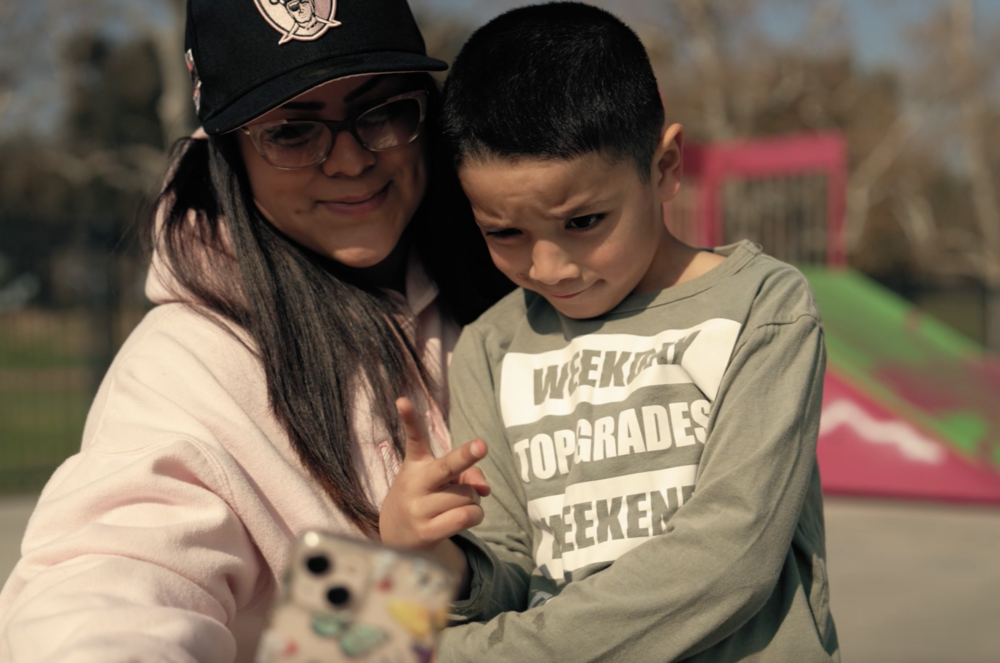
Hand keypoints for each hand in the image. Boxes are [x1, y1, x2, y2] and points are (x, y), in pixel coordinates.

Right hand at [379, 397, 490, 552]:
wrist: (398, 537)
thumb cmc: (426, 498)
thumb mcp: (441, 481)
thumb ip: (467, 473)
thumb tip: (485, 489)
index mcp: (416, 465)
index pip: (414, 438)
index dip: (410, 418)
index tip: (402, 401)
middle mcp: (414, 484)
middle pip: (447, 467)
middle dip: (466, 456)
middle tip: (482, 445)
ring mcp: (418, 509)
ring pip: (468, 495)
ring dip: (474, 499)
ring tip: (459, 503)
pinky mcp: (426, 532)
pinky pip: (466, 517)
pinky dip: (476, 515)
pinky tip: (466, 516)